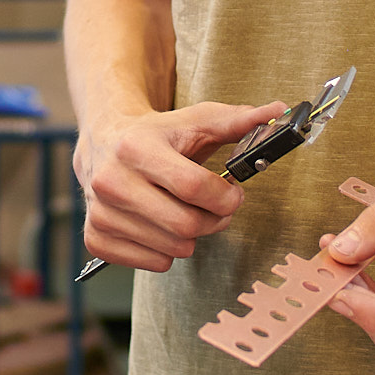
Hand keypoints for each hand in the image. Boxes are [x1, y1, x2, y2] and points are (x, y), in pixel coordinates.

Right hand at [72, 98, 287, 270]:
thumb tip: (279, 111)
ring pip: (173, 248)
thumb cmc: (157, 134)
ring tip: (183, 211)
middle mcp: (111, 181)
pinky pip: (154, 263)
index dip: (226, 197)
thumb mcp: (196, 122)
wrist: (104, 142)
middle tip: (214, 208)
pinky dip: (167, 250)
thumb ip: (238, 121)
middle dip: (213, 220)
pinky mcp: (96, 237)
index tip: (234, 194)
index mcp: (136, 147)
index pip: (195, 187)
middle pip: (186, 225)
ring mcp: (102, 212)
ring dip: (191, 236)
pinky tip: (160, 225)